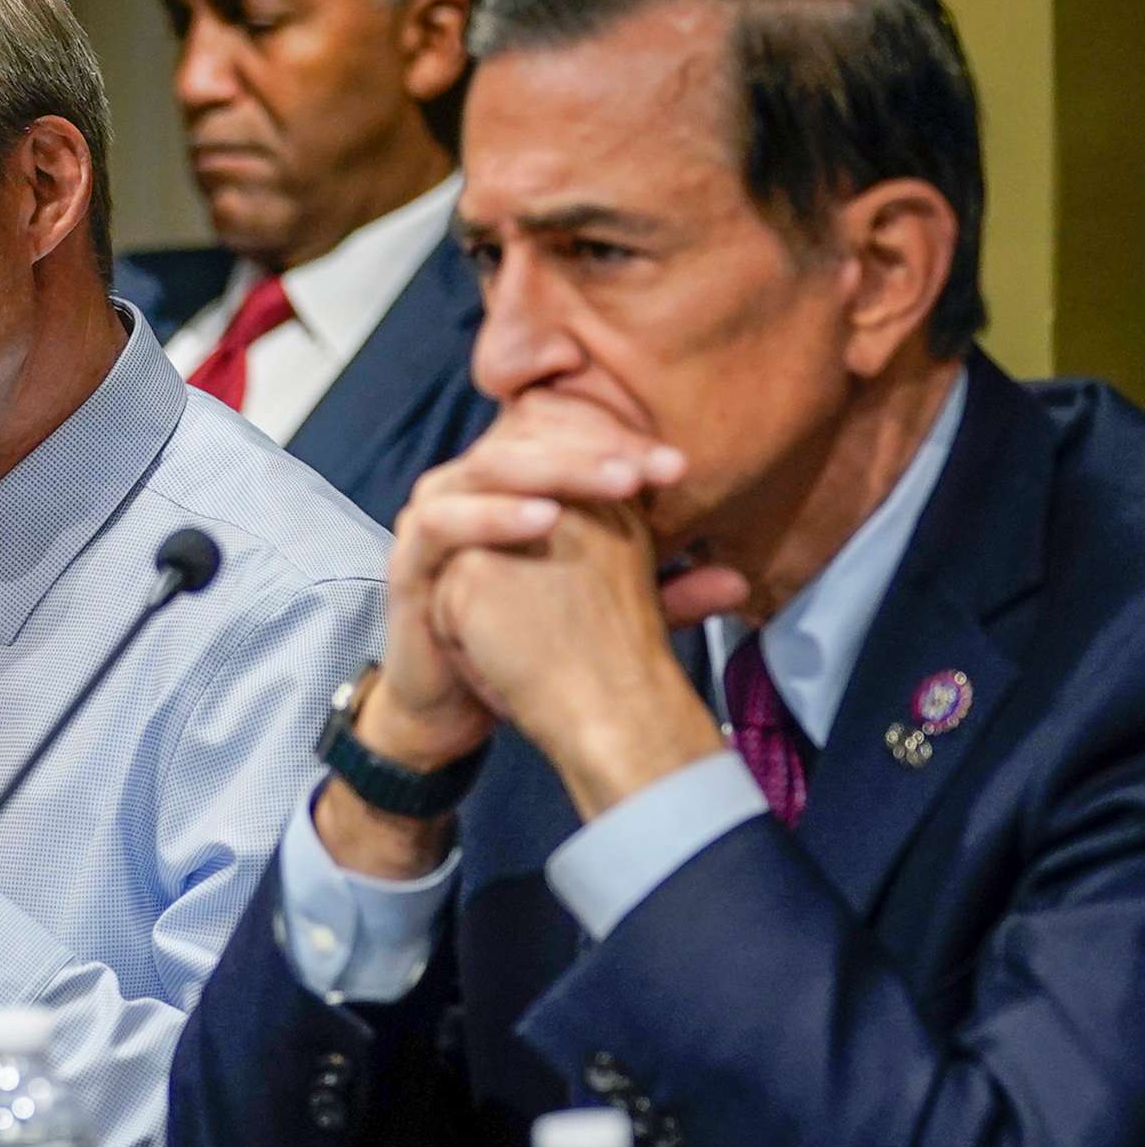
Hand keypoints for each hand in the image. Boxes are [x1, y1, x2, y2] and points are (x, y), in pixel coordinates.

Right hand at [315, 397, 741, 872]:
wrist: (453, 705)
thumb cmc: (522, 646)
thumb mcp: (599, 614)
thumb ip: (662, 594)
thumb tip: (738, 581)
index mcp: (512, 488)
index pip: (564, 440)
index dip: (619, 444)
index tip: (678, 467)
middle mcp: (469, 490)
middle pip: (525, 440)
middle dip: (592, 450)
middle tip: (645, 470)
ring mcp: (434, 520)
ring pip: (485, 468)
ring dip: (549, 471)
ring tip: (610, 487)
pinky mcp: (408, 561)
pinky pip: (443, 522)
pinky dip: (491, 515)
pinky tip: (543, 520)